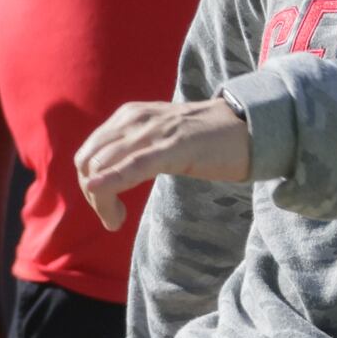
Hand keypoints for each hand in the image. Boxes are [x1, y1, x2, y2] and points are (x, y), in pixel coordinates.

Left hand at [75, 98, 253, 227]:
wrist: (248, 129)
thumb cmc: (207, 141)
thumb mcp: (162, 140)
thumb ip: (136, 151)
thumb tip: (108, 179)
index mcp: (128, 116)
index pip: (88, 153)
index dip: (90, 186)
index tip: (111, 209)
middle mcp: (134, 119)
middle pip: (89, 162)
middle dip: (93, 197)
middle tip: (114, 218)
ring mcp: (154, 131)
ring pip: (104, 166)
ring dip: (102, 202)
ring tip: (116, 221)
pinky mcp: (174, 146)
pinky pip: (133, 165)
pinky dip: (111, 180)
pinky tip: (100, 193)